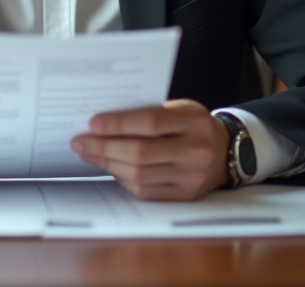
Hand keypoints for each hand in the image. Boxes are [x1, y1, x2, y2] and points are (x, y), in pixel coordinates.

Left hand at [70, 98, 229, 200]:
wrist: (224, 151)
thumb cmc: (191, 124)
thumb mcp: (178, 108)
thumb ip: (148, 112)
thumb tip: (102, 122)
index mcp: (194, 121)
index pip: (151, 122)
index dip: (119, 123)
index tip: (93, 123)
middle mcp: (197, 150)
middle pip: (141, 153)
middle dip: (104, 147)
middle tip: (80, 141)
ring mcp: (192, 177)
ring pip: (139, 175)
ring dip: (108, 163)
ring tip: (89, 153)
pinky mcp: (185, 196)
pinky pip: (145, 191)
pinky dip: (122, 178)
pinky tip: (110, 166)